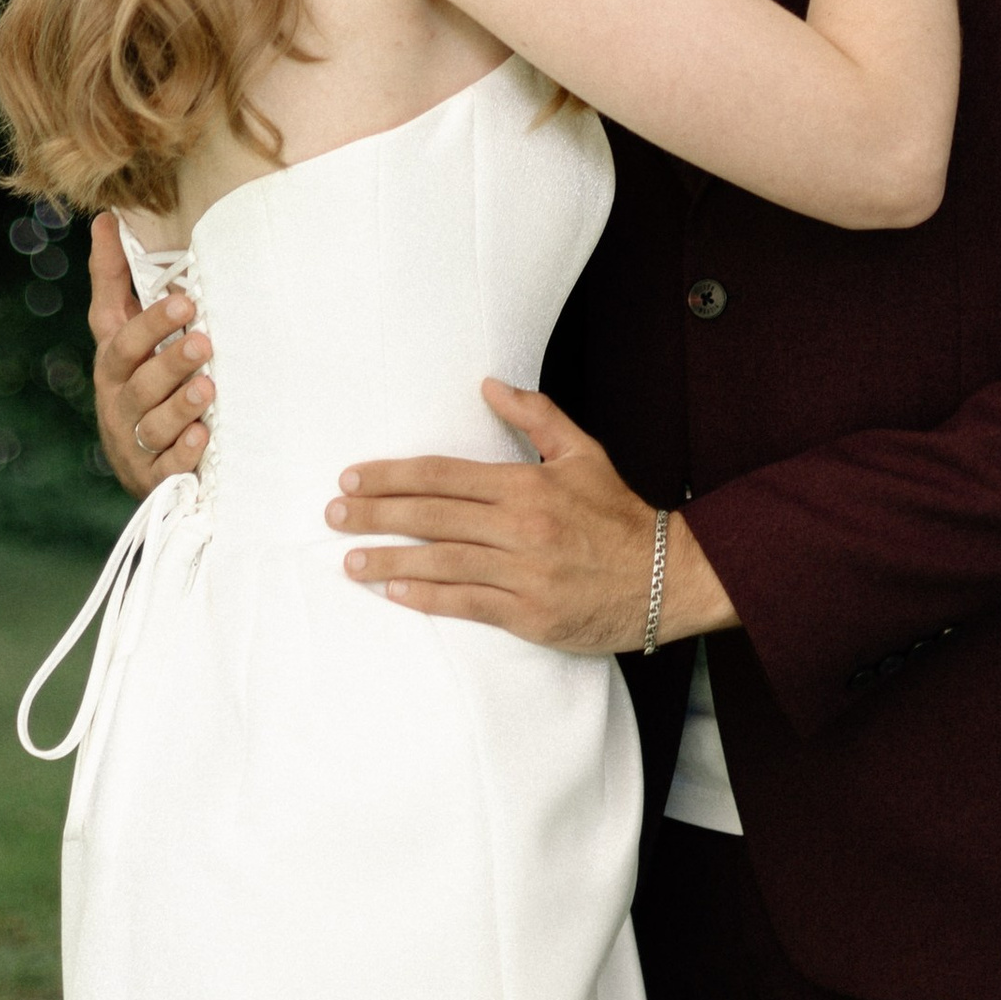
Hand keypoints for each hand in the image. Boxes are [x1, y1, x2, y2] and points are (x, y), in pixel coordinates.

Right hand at [88, 213, 212, 499]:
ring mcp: (133, 439)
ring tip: (207, 389)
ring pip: (152, 424)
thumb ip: (117, 278)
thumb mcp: (124, 329)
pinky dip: (183, 454)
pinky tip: (202, 439)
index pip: (122, 335)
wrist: (139, 461)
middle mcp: (119, 399)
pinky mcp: (152, 475)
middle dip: (169, 360)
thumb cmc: (138, 377)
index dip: (149, 319)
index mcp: (115, 361)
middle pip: (138, 379)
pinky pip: (165, 467)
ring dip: (179, 406)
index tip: (184, 300)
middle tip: (203, 342)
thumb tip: (107, 217)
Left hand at [324, 383, 734, 651]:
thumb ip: (536, 417)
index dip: (393, 476)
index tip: (353, 477)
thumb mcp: (583, 454)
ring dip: (388, 559)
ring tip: (348, 558)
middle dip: (375, 513)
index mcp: (527, 485)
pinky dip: (428, 596)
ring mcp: (524, 573)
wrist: (667, 577)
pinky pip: (468, 603)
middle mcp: (520, 526)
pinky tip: (394, 591)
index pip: (444, 475)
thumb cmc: (619, 515)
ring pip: (442, 561)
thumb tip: (489, 385)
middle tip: (332, 513)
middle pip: (432, 516)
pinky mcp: (530, 614)